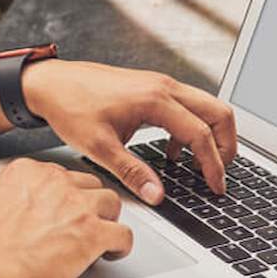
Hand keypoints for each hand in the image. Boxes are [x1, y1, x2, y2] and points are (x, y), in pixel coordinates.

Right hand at [0, 157, 131, 277]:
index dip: (66, 196)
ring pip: (112, 203)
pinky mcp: (91, 234)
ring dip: (107, 221)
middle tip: (83, 225)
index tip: (65, 209)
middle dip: (89, 205)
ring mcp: (75, 205)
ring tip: (100, 240)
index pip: (61, 175)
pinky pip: (123, 235)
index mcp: (27, 171)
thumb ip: (0, 203)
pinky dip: (120, 247)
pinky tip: (111, 255)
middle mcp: (54, 181)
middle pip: (89, 184)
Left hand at [25, 60, 236, 203]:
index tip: (215, 188)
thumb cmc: (70, 106)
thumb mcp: (98, 147)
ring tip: (198, 168)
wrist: (50, 82)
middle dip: (227, 145)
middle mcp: (162, 86)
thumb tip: (157, 195)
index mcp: (154, 99)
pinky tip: (172, 153)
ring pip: (205, 106)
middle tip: (219, 175)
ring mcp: (158, 83)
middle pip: (217, 112)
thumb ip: (131, 172)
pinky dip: (191, 128)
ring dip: (209, 136)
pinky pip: (186, 106)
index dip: (213, 165)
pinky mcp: (151, 86)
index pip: (200, 134)